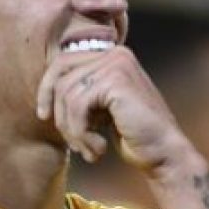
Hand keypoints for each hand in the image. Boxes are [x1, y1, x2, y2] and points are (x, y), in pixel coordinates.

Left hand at [35, 46, 190, 172]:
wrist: (164, 154)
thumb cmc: (133, 136)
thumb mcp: (101, 108)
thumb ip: (81, 91)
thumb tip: (44, 89)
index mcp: (112, 56)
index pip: (62, 62)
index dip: (46, 89)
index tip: (44, 115)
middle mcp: (115, 53)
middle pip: (60, 75)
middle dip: (58, 112)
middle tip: (72, 141)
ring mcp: (117, 64)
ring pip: (67, 93)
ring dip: (72, 129)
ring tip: (88, 150)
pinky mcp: (116, 80)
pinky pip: (77, 105)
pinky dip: (81, 133)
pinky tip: (98, 149)